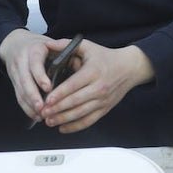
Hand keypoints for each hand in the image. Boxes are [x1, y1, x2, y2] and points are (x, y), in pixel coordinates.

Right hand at [0, 29, 57, 121]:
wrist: (14, 43)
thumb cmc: (39, 44)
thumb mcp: (51, 43)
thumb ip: (63, 52)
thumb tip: (79, 65)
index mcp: (34, 50)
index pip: (35, 64)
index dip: (40, 77)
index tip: (48, 87)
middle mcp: (22, 62)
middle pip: (25, 81)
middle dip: (33, 96)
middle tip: (42, 107)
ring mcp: (15, 72)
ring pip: (20, 91)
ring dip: (29, 104)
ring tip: (41, 115)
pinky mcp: (12, 81)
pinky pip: (18, 96)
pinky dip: (26, 107)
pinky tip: (35, 115)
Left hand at [37, 41, 153, 132]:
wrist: (130, 67)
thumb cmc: (106, 57)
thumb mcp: (89, 47)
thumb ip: (67, 44)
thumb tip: (47, 44)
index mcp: (93, 71)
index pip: (74, 85)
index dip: (59, 94)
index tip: (47, 100)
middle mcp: (99, 87)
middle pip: (75, 101)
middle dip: (57, 109)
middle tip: (42, 112)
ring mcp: (103, 99)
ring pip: (80, 113)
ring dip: (63, 119)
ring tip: (48, 120)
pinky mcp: (105, 108)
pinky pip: (89, 120)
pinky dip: (75, 127)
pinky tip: (62, 128)